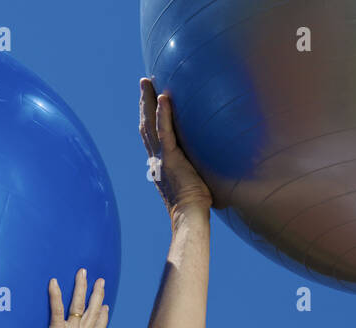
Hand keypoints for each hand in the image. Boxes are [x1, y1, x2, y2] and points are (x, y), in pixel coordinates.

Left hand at [31, 269, 108, 327]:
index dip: (103, 317)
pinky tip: (53, 282)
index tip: (106, 307)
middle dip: (97, 295)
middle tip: (100, 281)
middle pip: (94, 312)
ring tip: (83, 273)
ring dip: (82, 288)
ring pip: (80, 305)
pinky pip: (57, 309)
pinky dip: (55, 295)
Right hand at [139, 77, 215, 216]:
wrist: (190, 217)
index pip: (151, 136)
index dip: (149, 117)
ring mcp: (161, 158)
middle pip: (146, 125)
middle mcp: (156, 159)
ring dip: (148, 101)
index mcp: (160, 164)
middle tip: (144, 83)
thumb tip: (211, 163)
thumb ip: (195, 170)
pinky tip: (163, 98)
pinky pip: (165, 133)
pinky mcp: (171, 159)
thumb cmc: (196, 206)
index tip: (149, 102)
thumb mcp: (193, 183)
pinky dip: (163, 115)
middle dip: (144, 103)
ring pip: (150, 124)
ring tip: (147, 82)